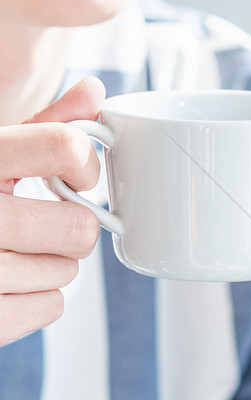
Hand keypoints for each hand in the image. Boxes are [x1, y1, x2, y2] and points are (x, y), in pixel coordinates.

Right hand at [0, 77, 102, 344]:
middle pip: (79, 227)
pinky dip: (38, 298)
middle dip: (71, 227)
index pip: (65, 146)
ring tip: (14, 251)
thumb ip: (41, 126)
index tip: (74, 172)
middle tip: (44, 222)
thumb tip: (94, 92)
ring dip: (53, 264)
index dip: (85, 163)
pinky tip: (7, 281)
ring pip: (67, 270)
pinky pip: (50, 307)